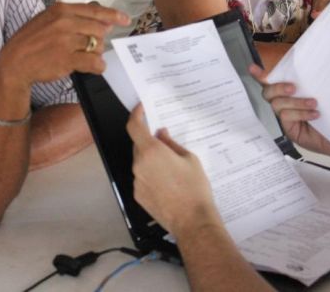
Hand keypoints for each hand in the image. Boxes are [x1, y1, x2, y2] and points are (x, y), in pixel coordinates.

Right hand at [0, 2, 129, 88]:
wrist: (14, 63)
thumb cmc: (32, 42)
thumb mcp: (48, 20)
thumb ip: (74, 17)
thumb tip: (105, 20)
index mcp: (61, 10)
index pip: (94, 10)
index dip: (113, 15)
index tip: (125, 19)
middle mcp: (64, 23)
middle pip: (99, 29)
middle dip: (99, 40)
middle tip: (88, 47)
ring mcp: (66, 41)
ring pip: (98, 46)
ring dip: (96, 54)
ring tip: (84, 57)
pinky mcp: (67, 59)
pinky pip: (94, 62)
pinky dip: (98, 66)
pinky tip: (93, 67)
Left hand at [126, 104, 221, 238]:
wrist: (192, 221)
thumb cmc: (194, 189)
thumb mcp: (189, 159)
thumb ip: (171, 144)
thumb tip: (162, 135)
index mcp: (152, 152)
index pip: (134, 126)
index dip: (136, 114)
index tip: (141, 109)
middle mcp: (140, 165)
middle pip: (138, 145)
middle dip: (149, 141)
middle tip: (165, 143)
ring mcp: (137, 181)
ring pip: (140, 162)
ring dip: (150, 160)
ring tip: (171, 168)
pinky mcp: (138, 195)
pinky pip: (142, 178)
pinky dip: (150, 175)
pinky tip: (167, 183)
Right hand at [249, 65, 329, 159]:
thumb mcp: (323, 93)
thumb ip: (310, 82)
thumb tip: (307, 63)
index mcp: (290, 92)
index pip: (271, 82)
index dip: (259, 75)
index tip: (253, 67)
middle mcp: (284, 104)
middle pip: (268, 92)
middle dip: (277, 87)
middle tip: (293, 87)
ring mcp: (285, 118)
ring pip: (276, 104)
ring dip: (295, 102)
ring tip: (313, 103)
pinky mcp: (289, 130)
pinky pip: (285, 117)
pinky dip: (300, 113)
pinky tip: (315, 115)